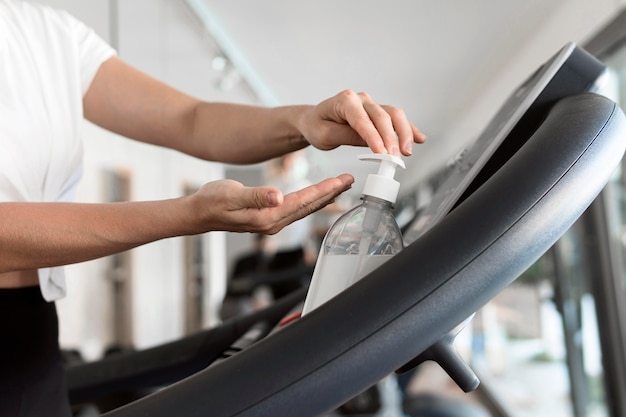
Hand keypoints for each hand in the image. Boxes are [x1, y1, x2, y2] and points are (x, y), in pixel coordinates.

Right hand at [188, 174, 353, 233]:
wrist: (198, 213)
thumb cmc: (212, 202)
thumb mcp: (231, 194)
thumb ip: (256, 196)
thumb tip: (278, 197)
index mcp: (267, 217)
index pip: (303, 202)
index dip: (323, 190)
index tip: (341, 180)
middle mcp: (273, 223)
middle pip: (309, 207)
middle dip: (331, 193)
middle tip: (349, 180)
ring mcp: (271, 223)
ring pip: (305, 209)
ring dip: (324, 197)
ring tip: (340, 185)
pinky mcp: (268, 219)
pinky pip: (296, 209)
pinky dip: (311, 200)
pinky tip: (318, 195)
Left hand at [300, 90, 425, 155]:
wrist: (314, 119)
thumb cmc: (317, 125)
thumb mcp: (325, 135)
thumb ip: (347, 136)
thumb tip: (370, 143)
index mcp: (345, 101)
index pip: (363, 120)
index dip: (374, 137)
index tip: (382, 153)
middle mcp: (361, 99)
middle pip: (383, 115)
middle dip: (392, 138)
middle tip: (396, 157)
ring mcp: (371, 104)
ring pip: (394, 115)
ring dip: (404, 133)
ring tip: (407, 151)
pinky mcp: (377, 113)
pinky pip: (396, 119)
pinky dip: (408, 129)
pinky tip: (419, 138)